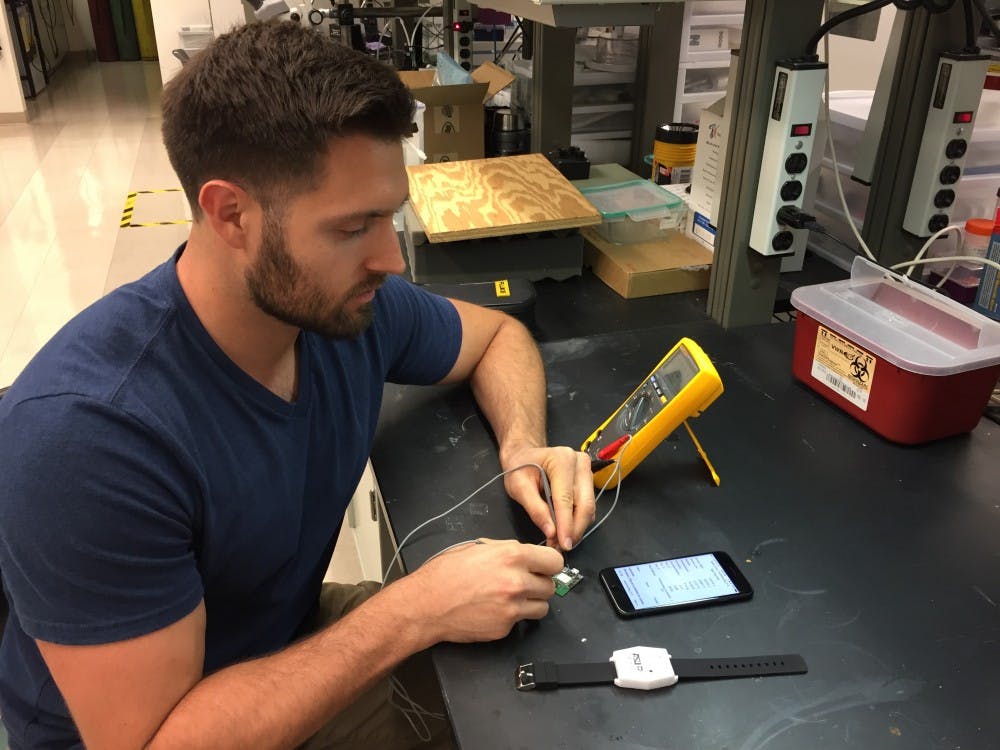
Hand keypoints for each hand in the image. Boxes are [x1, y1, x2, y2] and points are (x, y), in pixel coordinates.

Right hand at [405, 539, 563, 643]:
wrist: (427, 604)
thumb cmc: (446, 574)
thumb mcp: (478, 548)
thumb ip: (507, 550)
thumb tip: (526, 554)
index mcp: (512, 556)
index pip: (555, 561)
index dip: (549, 565)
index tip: (544, 568)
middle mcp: (516, 582)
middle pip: (550, 586)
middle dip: (539, 584)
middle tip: (523, 583)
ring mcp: (512, 607)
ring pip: (542, 607)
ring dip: (532, 602)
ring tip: (512, 598)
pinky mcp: (506, 627)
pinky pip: (521, 621)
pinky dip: (513, 616)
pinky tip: (495, 609)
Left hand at [499, 445, 595, 550]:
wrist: (525, 454)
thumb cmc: (519, 467)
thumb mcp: (518, 487)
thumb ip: (535, 510)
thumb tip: (551, 532)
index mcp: (561, 460)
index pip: (566, 498)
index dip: (566, 524)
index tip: (563, 544)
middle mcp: (580, 463)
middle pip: (585, 504)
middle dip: (574, 530)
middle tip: (561, 547)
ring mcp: (586, 471)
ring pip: (588, 507)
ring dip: (576, 528)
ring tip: (560, 541)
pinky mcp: (588, 480)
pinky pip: (587, 506)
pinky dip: (577, 521)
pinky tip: (564, 530)